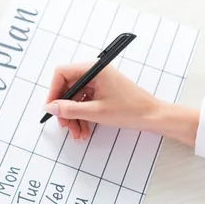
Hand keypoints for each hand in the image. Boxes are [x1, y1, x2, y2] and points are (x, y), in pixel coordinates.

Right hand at [44, 62, 199, 145]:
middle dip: (65, 109)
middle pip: (68, 88)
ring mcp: (99, 83)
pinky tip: (84, 130)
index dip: (53, 91)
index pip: (62, 73)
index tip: (51, 108)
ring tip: (77, 133)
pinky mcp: (102, 92)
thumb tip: (50, 107)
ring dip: (73, 117)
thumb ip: (69, 109)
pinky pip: (85, 103)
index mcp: (94, 70)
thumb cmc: (131, 110)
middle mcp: (95, 73)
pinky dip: (82, 117)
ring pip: (76, 99)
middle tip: (65, 126)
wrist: (154, 118)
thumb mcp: (96, 112)